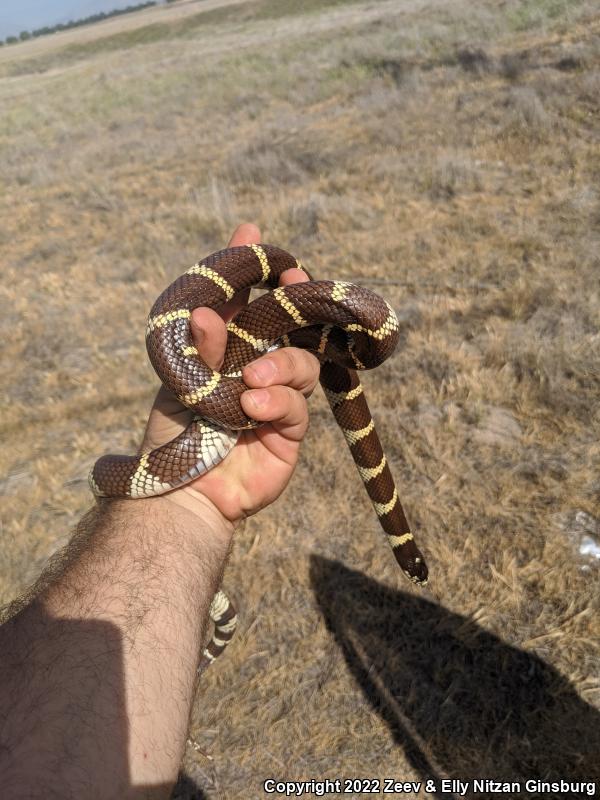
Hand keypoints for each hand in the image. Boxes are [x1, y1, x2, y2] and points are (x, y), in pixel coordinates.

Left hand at [141, 224, 319, 526]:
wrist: (183, 489)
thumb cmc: (175, 431)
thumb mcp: (184, 379)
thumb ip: (200, 345)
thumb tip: (205, 308)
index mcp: (233, 351)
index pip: (252, 305)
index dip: (262, 277)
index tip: (263, 247)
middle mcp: (261, 369)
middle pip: (291, 328)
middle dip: (294, 303)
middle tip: (291, 282)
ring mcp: (279, 398)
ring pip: (302, 364)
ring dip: (280, 364)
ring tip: (251, 379)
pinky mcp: (291, 430)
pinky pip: (297, 405)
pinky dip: (276, 401)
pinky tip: (252, 408)